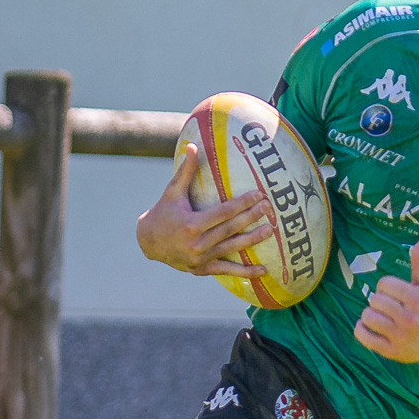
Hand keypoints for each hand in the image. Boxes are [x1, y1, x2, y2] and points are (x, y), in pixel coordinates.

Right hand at [136, 143, 274, 275]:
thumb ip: (185, 171)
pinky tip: (263, 270)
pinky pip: (227, 270)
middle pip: (230, 229)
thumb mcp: (172, 192)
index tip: (259, 195)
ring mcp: (200, 258)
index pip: (223, 212)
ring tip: (270, 231)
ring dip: (252, 241)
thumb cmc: (162, 213)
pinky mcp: (202, 269)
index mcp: (191, 224)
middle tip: (269, 208)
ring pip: (231, 249)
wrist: (148, 243)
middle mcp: (196, 243)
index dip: (242, 204)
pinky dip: (245, 273)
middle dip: (251, 218)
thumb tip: (192, 145)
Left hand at [354, 242, 418, 363]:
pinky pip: (363, 337)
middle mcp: (409, 319)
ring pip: (367, 316)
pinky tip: (368, 326)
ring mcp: (399, 337)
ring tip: (380, 317)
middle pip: (375, 300)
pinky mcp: (391, 351)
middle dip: (379, 301)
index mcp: (418, 300)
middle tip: (388, 306)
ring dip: (370, 315)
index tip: (393, 293)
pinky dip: (361, 330)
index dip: (386, 286)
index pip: (384, 284)